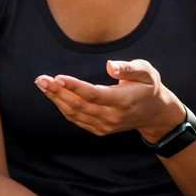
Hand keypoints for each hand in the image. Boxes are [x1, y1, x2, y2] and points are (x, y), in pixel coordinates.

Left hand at [36, 59, 184, 141]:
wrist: (154, 113)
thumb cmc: (148, 86)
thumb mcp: (146, 72)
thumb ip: (129, 68)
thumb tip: (109, 66)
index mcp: (123, 101)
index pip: (93, 94)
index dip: (74, 87)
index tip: (57, 77)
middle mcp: (112, 116)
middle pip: (79, 105)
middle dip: (57, 92)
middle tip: (40, 79)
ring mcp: (105, 126)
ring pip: (75, 114)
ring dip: (56, 100)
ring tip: (42, 85)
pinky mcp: (100, 130)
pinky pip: (77, 120)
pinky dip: (63, 108)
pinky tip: (54, 96)